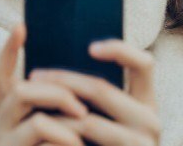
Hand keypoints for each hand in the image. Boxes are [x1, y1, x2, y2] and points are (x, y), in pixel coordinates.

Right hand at [0, 23, 87, 145]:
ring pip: (39, 122)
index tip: (21, 25)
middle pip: (21, 92)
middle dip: (58, 95)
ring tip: (83, 142)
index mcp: (7, 116)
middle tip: (83, 110)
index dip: (9, 50)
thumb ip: (53, 109)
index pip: (1, 75)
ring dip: (68, 129)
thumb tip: (79, 78)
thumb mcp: (51, 129)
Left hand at [29, 39, 161, 145]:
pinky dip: (60, 137)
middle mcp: (150, 121)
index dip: (119, 50)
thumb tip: (67, 59)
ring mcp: (140, 145)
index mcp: (146, 103)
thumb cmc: (101, 143)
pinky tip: (43, 135)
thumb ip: (99, 96)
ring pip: (88, 121)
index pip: (143, 64)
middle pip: (101, 89)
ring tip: (32, 106)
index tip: (90, 47)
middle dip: (62, 80)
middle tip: (34, 76)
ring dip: (55, 112)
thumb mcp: (112, 119)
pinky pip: (82, 144)